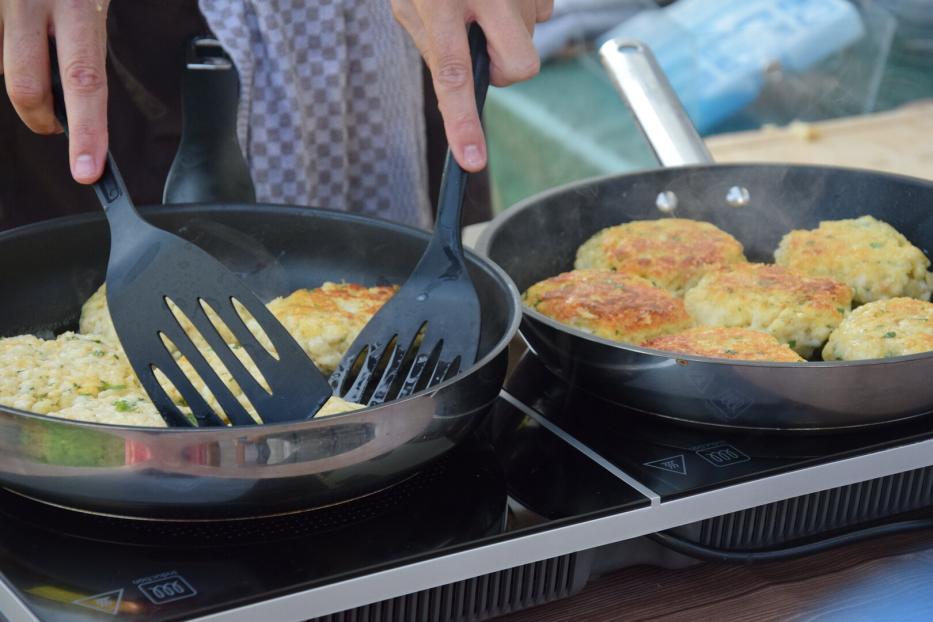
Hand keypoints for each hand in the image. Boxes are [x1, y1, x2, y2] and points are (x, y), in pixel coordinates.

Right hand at [1, 0, 109, 183]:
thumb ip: (82, 37)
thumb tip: (70, 96)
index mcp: (80, 3)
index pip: (85, 79)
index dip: (87, 130)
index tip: (86, 171)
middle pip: (27, 84)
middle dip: (40, 116)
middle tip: (55, 125)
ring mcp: (1, 1)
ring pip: (0, 63)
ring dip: (16, 61)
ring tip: (35, 34)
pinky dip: (2, 44)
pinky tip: (18, 24)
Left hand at [393, 0, 552, 171]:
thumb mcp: (411, 4)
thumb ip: (430, 46)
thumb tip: (457, 90)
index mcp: (441, 4)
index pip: (453, 75)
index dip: (462, 121)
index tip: (472, 160)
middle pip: (518, 68)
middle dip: (502, 71)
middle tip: (480, 44)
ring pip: (527, 45)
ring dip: (505, 37)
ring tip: (483, 3)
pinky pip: (542, 18)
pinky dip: (521, 16)